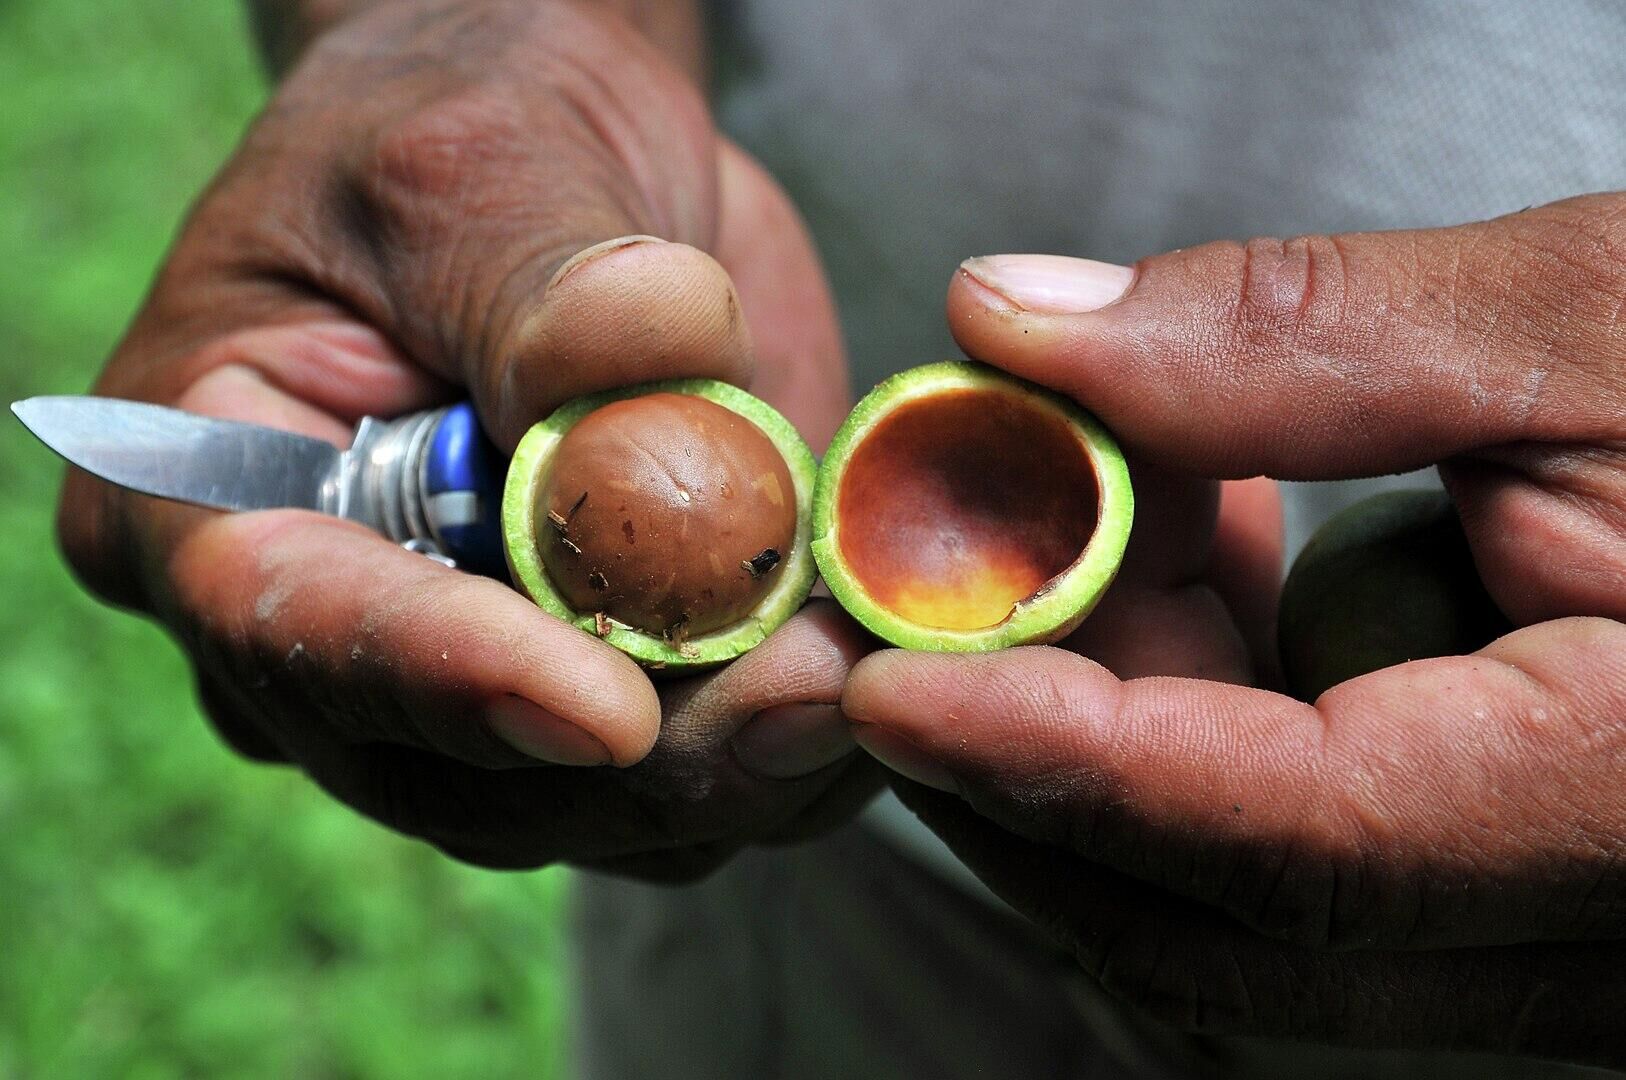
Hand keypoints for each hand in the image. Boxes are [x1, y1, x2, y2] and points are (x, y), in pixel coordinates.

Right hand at [58, 0, 872, 877]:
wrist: (567, 178)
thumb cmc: (471, 140)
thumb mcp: (485, 161)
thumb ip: (549, 273)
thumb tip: (654, 342)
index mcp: (211, 498)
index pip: (296, 624)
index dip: (452, 680)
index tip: (608, 709)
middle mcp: (318, 639)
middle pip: (459, 772)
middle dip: (645, 757)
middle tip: (813, 692)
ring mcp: (463, 694)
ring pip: (589, 809)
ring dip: (737, 765)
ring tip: (860, 672)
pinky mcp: (595, 701)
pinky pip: (683, 786)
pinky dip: (783, 752)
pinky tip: (862, 672)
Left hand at [845, 193, 1625, 1063]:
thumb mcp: (1601, 327)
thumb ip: (1298, 340)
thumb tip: (1019, 328)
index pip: (1295, 844)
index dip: (1061, 759)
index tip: (883, 682)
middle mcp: (1595, 944)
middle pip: (1221, 912)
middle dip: (1046, 741)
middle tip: (955, 561)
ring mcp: (1556, 951)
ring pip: (1235, 908)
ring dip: (1117, 730)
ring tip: (1110, 526)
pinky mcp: (1517, 907)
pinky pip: (1295, 869)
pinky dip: (1204, 733)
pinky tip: (1208, 579)